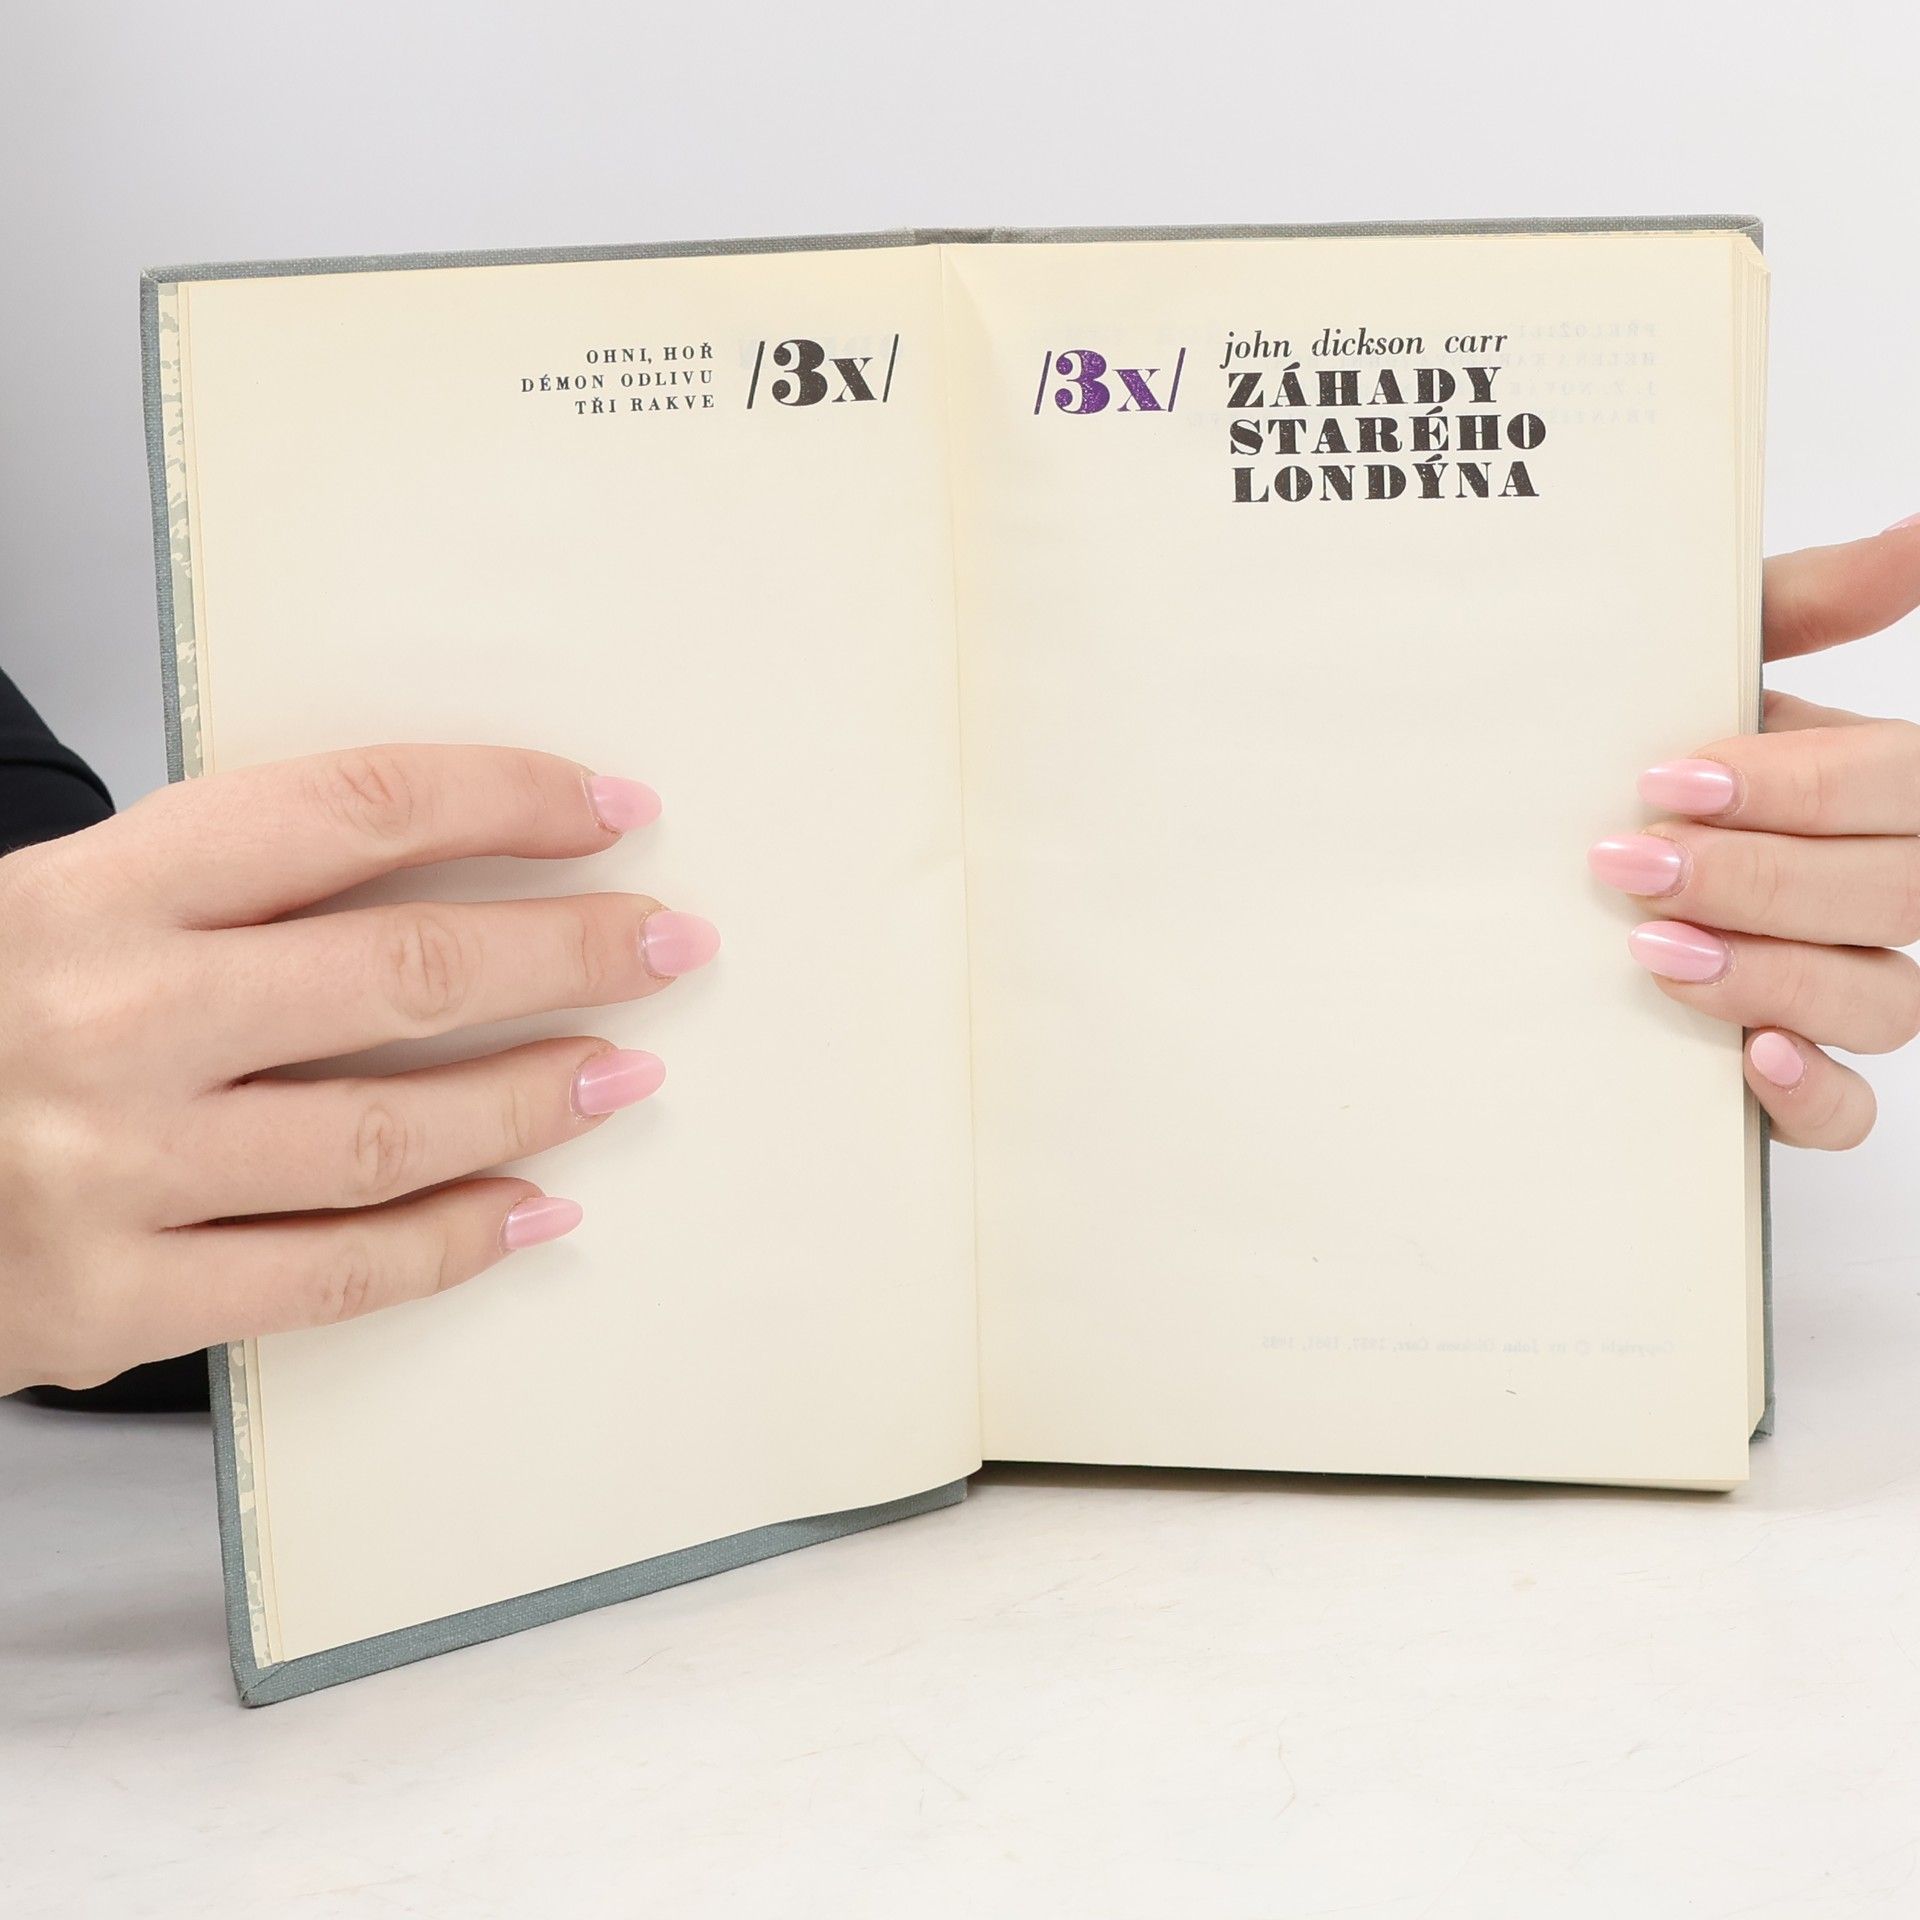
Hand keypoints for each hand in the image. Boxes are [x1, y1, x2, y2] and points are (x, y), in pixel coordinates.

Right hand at [0, 746, 717, 1392]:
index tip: (606, 807)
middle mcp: (109, 1019)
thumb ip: (199, 890)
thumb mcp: (37, 907)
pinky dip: (450, 1245)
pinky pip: (329, 1278)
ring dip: (535, 1099)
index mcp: (88, 890)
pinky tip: (535, 1209)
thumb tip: (418, 864)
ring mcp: (110, 1172)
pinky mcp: (108, 1304)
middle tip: (667, 943)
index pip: (351, 811)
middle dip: (568, 951)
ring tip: (627, 1073)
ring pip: (387, 1133)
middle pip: (404, 971)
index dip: (502, 800)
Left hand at [1589, 519, 1919, 1148]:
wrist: (1550, 853)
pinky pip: (1845, 1110)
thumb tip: (1914, 535)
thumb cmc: (1637, 750)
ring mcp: (1846, 985)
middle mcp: (1878, 888)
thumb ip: (1802, 603)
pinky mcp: (1794, 1072)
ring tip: (1654, 950)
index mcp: (1867, 787)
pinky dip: (1809, 1093)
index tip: (1671, 779)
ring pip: (1882, 1004)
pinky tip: (1749, 1057)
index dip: (1801, 788)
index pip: (1897, 789)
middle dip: (1761, 880)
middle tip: (1632, 862)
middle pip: (1893, 897)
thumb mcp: (1703, 665)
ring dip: (1772, 976)